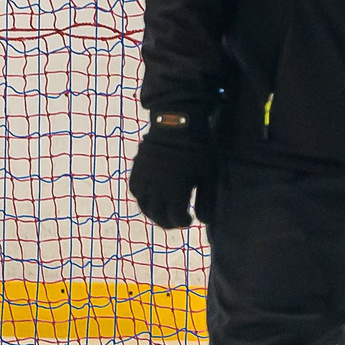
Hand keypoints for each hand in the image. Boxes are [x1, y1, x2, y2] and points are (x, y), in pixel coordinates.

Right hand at [128, 114, 215, 229]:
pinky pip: (135, 191)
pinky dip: (143, 198)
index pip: (175, 218)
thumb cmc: (198, 149)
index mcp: (175, 189)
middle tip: (177, 221)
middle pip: (158, 216)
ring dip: (154, 213)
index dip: (183, 222)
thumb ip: (207, 200)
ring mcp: (144, 178)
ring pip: (144, 206)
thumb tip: (204, 221)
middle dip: (169, 222)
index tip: (190, 220)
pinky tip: (152, 198)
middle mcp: (156, 187)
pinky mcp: (137, 169)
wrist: (177, 122)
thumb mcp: (209, 174)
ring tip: (164, 213)